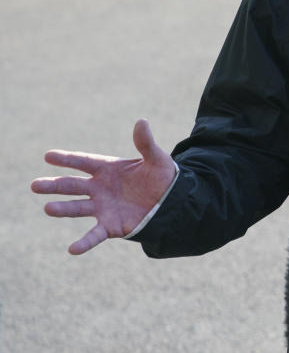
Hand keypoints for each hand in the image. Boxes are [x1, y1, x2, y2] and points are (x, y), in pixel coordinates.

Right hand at [31, 119, 176, 254]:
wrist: (171, 201)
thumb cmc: (161, 177)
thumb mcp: (156, 159)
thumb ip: (146, 143)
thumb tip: (142, 121)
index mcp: (108, 169)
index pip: (83, 162)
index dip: (67, 159)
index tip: (48, 156)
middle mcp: (100, 188)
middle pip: (73, 186)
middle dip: (54, 185)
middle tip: (35, 185)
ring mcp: (103, 207)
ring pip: (78, 208)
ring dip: (63, 209)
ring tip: (48, 208)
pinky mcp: (110, 226)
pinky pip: (94, 235)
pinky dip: (84, 242)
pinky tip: (72, 249)